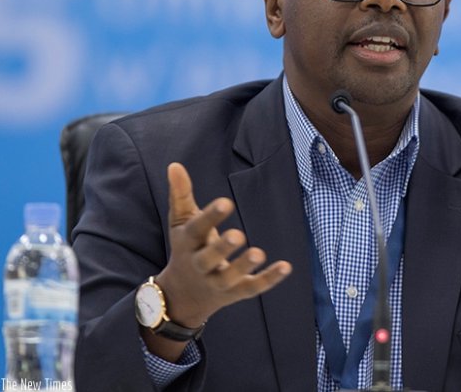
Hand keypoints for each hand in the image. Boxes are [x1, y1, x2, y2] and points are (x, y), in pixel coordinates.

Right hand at [142, 162, 291, 359]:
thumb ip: (181, 195)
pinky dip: (269, 279)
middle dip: (222, 248)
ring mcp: (217, 282)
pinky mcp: (235, 293)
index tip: (227, 202)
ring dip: (242, 266)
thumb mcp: (181, 222)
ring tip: (258, 253)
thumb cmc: (188, 248)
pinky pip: (252, 287)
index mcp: (187, 243)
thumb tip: (174, 165)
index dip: (210, 217)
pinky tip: (286, 266)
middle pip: (208, 259)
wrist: (182, 295)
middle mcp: (199, 265)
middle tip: (238, 235)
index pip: (196, 229)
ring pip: (229, 278)